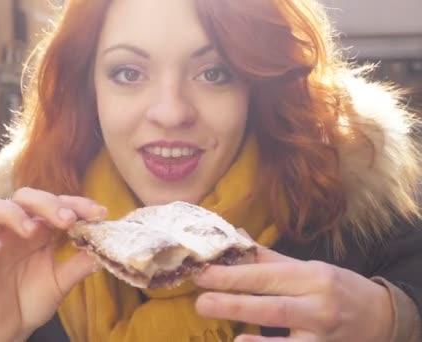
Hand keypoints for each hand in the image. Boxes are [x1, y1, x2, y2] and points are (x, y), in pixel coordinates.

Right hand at [0, 188, 105, 340]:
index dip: (77, 204)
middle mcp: (14, 228)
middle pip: (22, 196)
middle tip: (66, 220)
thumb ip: (80, 264)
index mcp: (39, 229)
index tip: (98, 214)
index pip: (55, 203)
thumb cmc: (34, 298)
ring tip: (30, 230)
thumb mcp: (62, 282)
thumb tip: (105, 249)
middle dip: (46, 202)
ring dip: (11, 213)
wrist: (11, 328)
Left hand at [194, 246, 393, 341]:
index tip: (202, 273)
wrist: (379, 318)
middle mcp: (318, 304)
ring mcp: (320, 334)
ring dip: (246, 328)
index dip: (233, 274)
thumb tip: (233, 238)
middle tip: (200, 300)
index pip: (266, 274)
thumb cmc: (334, 287)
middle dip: (234, 301)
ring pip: (281, 330)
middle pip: (272, 304)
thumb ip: (267, 258)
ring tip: (215, 318)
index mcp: (311, 275)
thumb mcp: (306, 268)